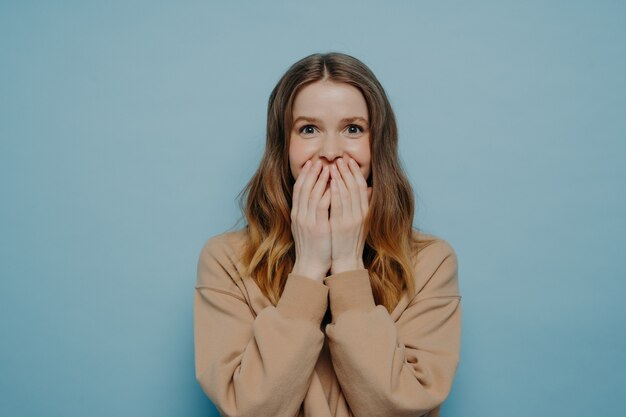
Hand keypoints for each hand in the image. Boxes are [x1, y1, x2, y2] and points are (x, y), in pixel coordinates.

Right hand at [290, 160, 331, 280]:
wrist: (310, 266)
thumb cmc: (313, 248)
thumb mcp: (309, 227)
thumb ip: (313, 213)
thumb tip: (321, 199)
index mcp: (297, 215)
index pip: (298, 190)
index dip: (304, 176)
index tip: (311, 164)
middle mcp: (299, 216)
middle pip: (303, 188)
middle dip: (310, 173)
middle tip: (318, 160)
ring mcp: (307, 221)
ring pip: (312, 194)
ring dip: (319, 179)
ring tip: (327, 167)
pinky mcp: (317, 227)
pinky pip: (321, 206)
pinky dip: (326, 193)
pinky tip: (333, 184)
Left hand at [329, 157, 372, 273]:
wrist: (346, 261)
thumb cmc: (351, 241)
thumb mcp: (362, 221)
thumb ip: (365, 204)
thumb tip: (370, 188)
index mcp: (365, 212)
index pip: (362, 187)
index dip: (355, 172)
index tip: (349, 161)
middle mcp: (360, 214)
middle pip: (355, 187)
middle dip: (347, 171)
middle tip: (340, 158)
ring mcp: (351, 220)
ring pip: (347, 193)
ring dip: (340, 177)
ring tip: (334, 165)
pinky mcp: (341, 226)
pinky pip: (338, 205)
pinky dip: (335, 192)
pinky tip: (331, 182)